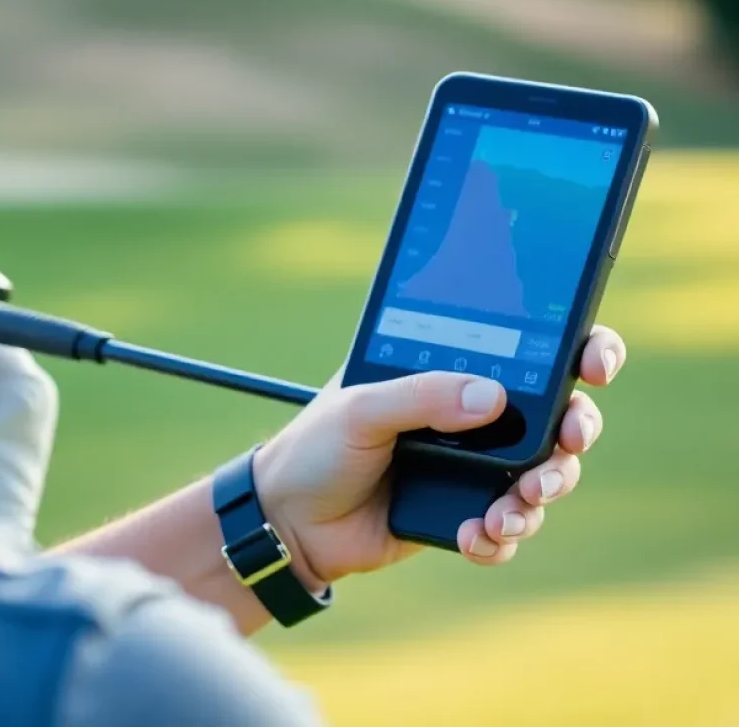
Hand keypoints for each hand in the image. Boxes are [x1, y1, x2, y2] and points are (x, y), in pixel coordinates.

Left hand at [253, 327, 624, 588]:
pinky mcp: (466, 513)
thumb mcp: (361, 406)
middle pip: (557, 413)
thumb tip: (495, 397)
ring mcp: (473, 466)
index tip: (593, 364)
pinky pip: (509, 526)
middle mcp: (470, 414)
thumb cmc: (317, 445)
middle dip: (577, 428)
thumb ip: (422, 396)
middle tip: (569, 442)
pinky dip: (502, 536)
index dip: (576, 348)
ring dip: (543, 491)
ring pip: (545, 474)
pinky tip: (472, 537)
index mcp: (450, 370)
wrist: (290, 520)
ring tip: (509, 509)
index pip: (528, 347)